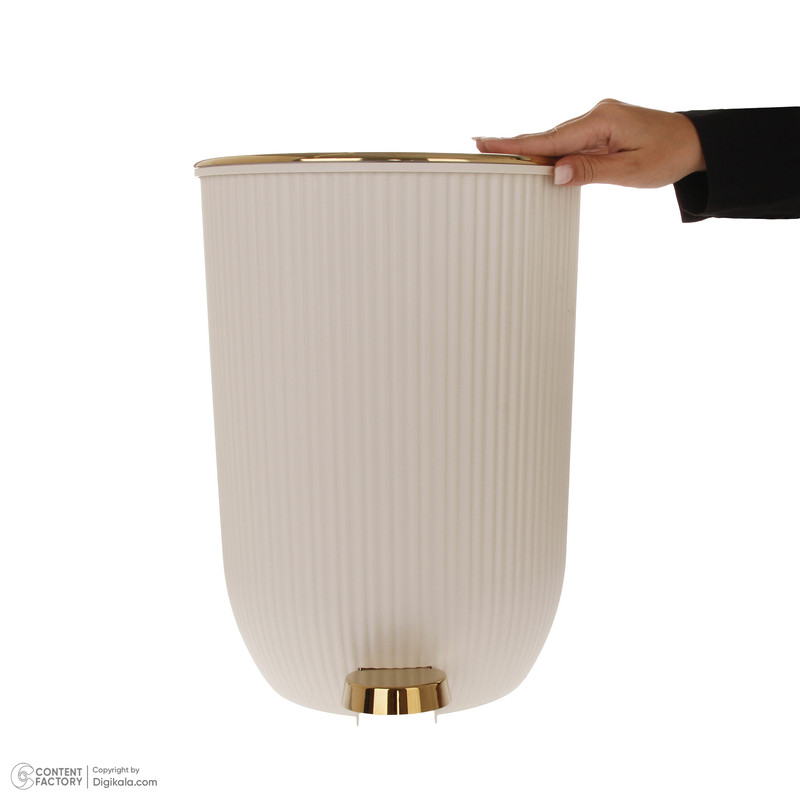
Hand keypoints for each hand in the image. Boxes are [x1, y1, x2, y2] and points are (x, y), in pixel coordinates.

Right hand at [474, 99, 705, 187]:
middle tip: (480, 147)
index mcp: (602, 120)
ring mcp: (597, 121)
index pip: (550, 138)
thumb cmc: (669, 154)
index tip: (487, 142)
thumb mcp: (631, 171)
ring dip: (531, 150)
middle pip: (547, 136)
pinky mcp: (600, 129)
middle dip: (515, 145)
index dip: (516, 144)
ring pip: (556, 140)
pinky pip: (568, 141)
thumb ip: (590, 171)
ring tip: (498, 154)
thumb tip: (555, 172)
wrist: (695, 142)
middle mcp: (596, 115)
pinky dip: (550, 151)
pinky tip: (534, 159)